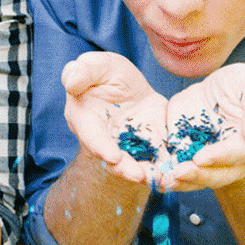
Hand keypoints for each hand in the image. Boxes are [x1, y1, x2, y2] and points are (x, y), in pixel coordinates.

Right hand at [62, 51, 169, 185]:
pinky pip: (154, 159)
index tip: (113, 157)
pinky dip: (163, 167)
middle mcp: (104, 139)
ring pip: (133, 163)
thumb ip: (83, 71)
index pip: (91, 136)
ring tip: (159, 179)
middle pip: (112, 158)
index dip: (101, 147)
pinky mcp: (147, 146)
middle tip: (139, 176)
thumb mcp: (97, 65)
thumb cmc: (106, 74)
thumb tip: (71, 82)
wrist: (130, 86)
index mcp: (86, 120)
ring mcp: (126, 146)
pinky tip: (172, 174)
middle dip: (125, 168)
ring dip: (145, 173)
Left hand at [164, 63, 244, 190]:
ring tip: (175, 175)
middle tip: (193, 162)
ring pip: (211, 179)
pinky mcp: (199, 166)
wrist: (209, 96)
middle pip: (229, 170)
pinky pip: (191, 180)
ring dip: (194, 179)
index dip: (229, 152)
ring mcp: (221, 164)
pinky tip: (165, 181)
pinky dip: (178, 182)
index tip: (213, 153)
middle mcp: (243, 156)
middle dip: (209, 169)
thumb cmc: (234, 85)